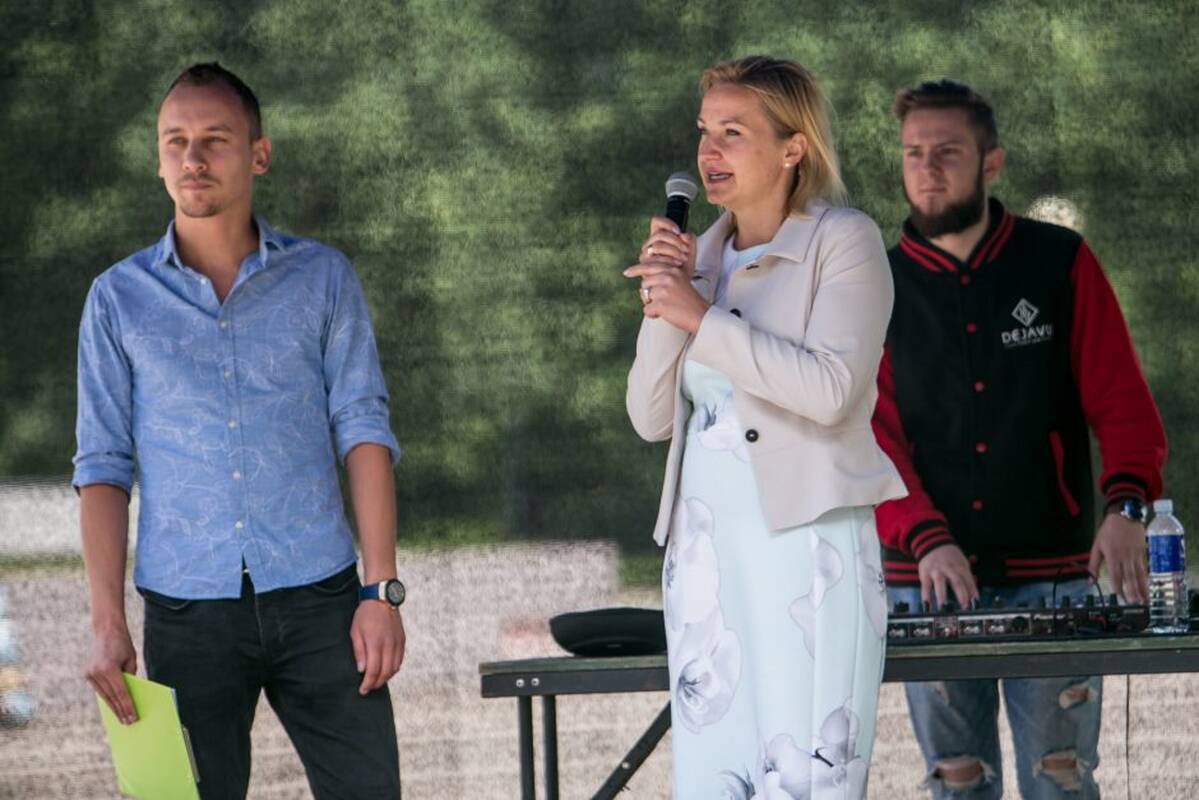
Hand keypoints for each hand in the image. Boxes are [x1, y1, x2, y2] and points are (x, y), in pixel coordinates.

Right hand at [86, 623, 138, 723]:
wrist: (106, 630)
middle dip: (121, 711)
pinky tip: (114, 707)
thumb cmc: (123, 644)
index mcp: (109, 668)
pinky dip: (107, 699)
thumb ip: (131, 676)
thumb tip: (132, 696)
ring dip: (113, 708)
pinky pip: (100, 690)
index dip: (127, 706)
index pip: (121, 692)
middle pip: (111, 697)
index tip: (133, 717)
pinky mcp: (87, 674)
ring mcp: (90, 674)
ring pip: (104, 696)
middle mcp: (96, 673)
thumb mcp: (131, 659)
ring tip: (122, 719)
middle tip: (129, 723)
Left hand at [351, 602, 405, 694]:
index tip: (362, 690)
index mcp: (375, 643)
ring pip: (395, 668)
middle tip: (368, 688)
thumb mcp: (355, 631)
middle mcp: (389, 645)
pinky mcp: (402, 640)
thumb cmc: (365, 614)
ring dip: (386, 678)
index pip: (373, 671)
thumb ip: (359, 652)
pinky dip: (393, 668)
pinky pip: (400, 660)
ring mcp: (397, 643)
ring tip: (376, 680)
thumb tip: (362, 670)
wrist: (382, 598)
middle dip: (376, 683)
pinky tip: (386, 670)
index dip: (368, 683)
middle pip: (385, 673)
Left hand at [624, 218, 706, 333]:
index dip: (636, 269)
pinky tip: (664, 314)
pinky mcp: (661, 303)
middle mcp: (668, 277)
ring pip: (645, 295)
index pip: (649, 266)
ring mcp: (664, 290)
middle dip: (648, 293)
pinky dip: (653, 314)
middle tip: (658, 301)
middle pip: (645, 282)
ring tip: (666, 307)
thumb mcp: (680, 281)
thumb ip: (665, 276)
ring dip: (651, 304)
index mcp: (673, 270)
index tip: (626, 272)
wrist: (701, 315)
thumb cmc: (689, 301)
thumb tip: (643, 280)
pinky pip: (647, 309)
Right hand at [637, 216, 696, 275]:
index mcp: (658, 237)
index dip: (667, 223)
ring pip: (656, 246)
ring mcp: (645, 256)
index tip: (678, 231)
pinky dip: (668, 261)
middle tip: (686, 250)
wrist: (680, 286)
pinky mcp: (644, 267)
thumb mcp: (691, 252)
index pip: (656, 221)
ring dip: (673, 251)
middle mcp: (649, 245)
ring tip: (683, 259)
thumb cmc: (683, 268)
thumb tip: (684, 234)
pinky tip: (676, 266)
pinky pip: (654, 259)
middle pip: (659, 234)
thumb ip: (690, 240)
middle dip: (675, 241)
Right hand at [918, 544, 978, 608]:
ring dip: (942, 597)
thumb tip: (974, 593)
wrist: (933, 543)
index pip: (969, 581)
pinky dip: (926, 597)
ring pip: (940, 584)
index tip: (975, 603)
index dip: (973, 592)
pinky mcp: (925, 574)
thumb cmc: (950, 556)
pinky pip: (926, 587)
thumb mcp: (962, 562)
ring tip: (944, 608)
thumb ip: (968, 577)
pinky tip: (927, 606)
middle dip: (961, 595)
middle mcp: (949, 568)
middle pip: (957, 582)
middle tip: (964, 607)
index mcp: (960, 566)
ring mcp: (936, 571)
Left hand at [1088, 513, 1148, 602]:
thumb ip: (1093, 564)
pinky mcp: (1143, 553)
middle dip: (1132, 591)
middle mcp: (1126, 557)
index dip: (1117, 586)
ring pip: (1139, 574)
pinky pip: (1145, 568)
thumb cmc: (1109, 530)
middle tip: (1134, 603)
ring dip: (1142, 588)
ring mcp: (1136, 555)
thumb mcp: (1097, 545)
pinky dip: (1146, 578)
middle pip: (1129, 577)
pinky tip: (1147, 587)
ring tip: (1144, 599)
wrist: (1125, 516)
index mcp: (1113, 556)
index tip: (1118, 597)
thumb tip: (1090, 579)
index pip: (1115, 575)